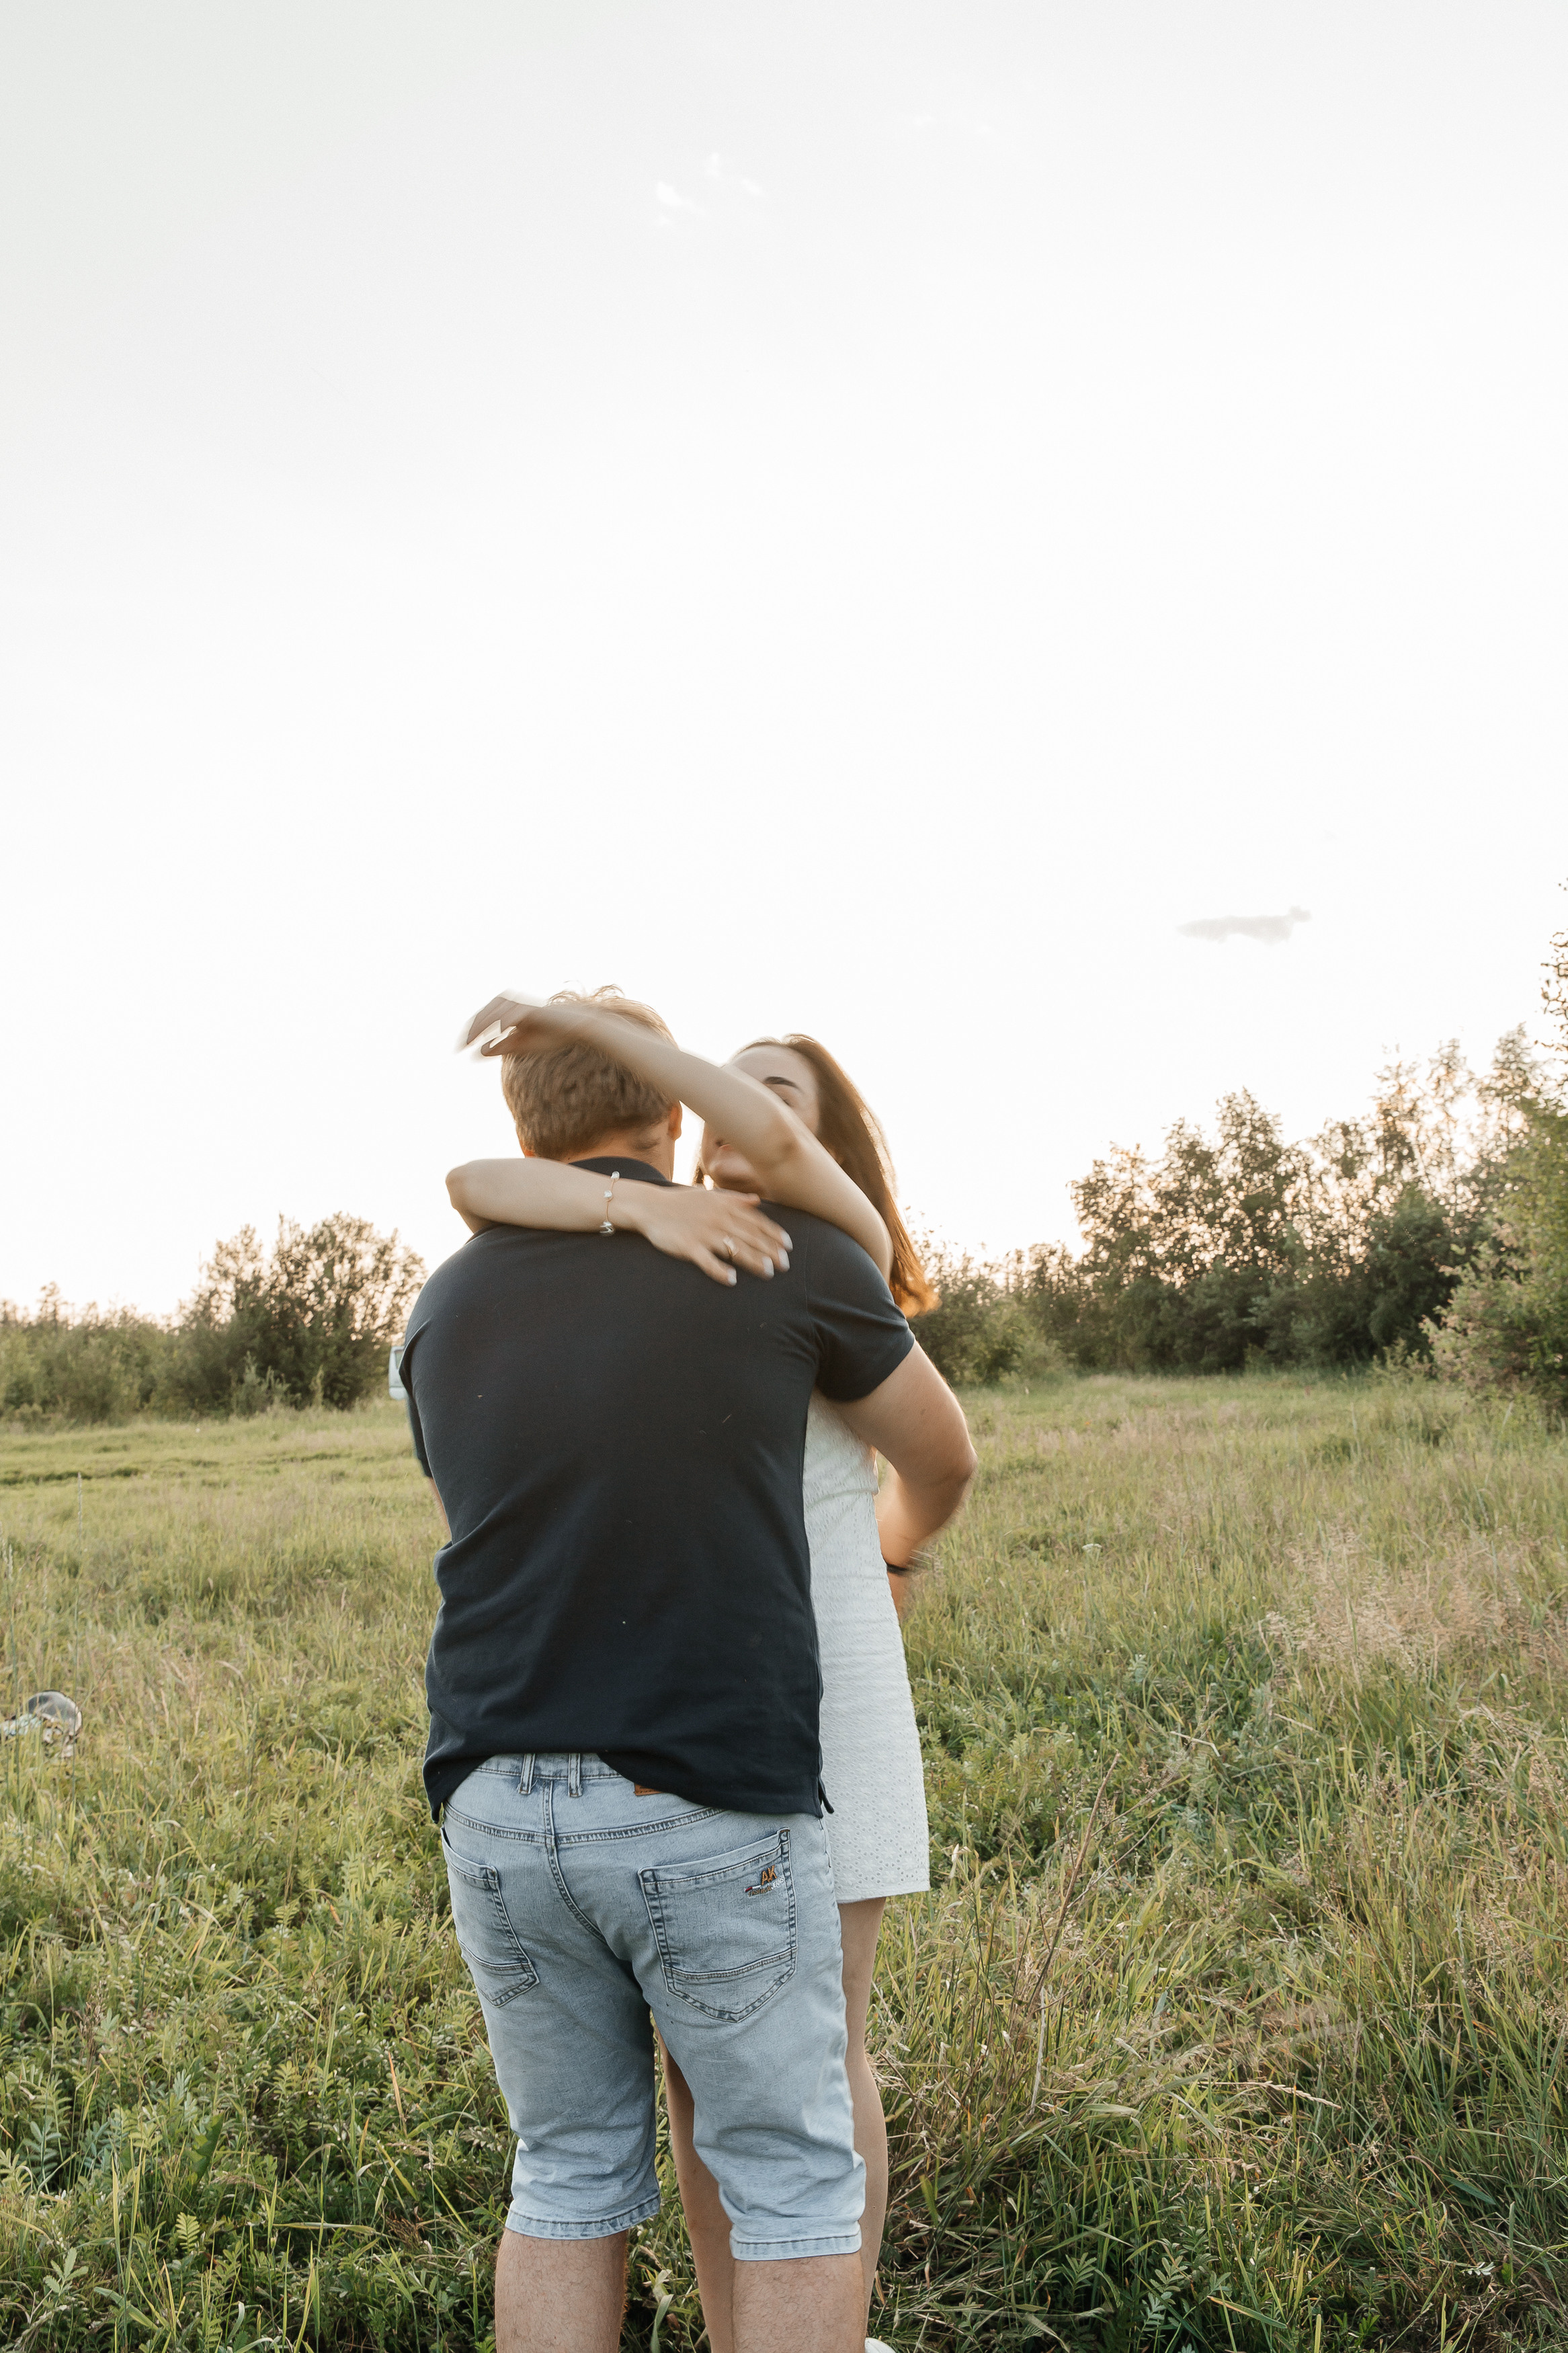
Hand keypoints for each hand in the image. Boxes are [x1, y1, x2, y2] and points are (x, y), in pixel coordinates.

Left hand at [462, 994, 588, 1055]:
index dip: (471, 1031)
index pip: (484, 1017)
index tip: (461, 1048)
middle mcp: (514, 1006)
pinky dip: (505, 1020)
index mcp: (510, 1013)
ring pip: (498, 1008)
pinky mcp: (534, 1010)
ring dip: (485, 1022)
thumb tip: (478, 1052)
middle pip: (487, 1010)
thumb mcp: (521, 1046)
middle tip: (463, 1045)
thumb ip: (501, 1047)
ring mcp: (524, 1006)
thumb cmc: (550, 1036)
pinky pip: (516, 1013)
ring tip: (475, 1038)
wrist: (575, 1029)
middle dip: (473, 1027)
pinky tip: (497, 1031)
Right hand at [621, 1185, 792, 1287]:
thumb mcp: (709, 1195)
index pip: (756, 1221)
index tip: (788, 1246)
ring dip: (752, 1261)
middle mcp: (717, 1219)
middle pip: (750, 1237)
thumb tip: (756, 1201)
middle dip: (770, 1251)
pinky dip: (720, 1271)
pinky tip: (732, 1280)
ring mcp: (703, 1233)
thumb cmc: (681, 1202)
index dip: (774, 1234)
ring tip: (768, 1272)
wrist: (650, 1206)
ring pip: (734, 1249)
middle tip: (785, 1265)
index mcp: (724, 1206)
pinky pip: (707, 1261)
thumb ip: (734, 1199)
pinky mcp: (688, 1246)